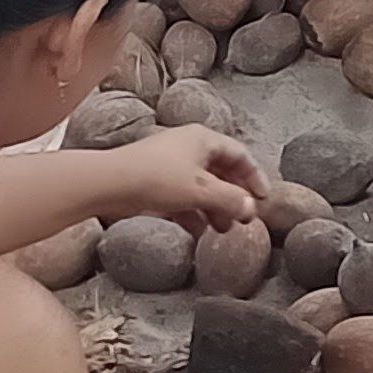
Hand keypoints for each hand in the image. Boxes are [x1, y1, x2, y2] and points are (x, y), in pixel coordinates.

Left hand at [117, 123, 260, 230]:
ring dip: (215, 208)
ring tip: (222, 230)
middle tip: (244, 218)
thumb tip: (251, 208)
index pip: (240, 155)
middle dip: (234, 197)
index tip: (263, 199)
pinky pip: (182, 197)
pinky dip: (193, 213)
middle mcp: (188, 147)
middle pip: (222, 171)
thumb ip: (231, 200)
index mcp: (203, 139)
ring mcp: (170, 164)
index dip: (255, 177)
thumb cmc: (156, 178)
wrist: (109, 183)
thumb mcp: (201, 191)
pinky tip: (198, 233)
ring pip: (202, 186)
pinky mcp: (154, 181)